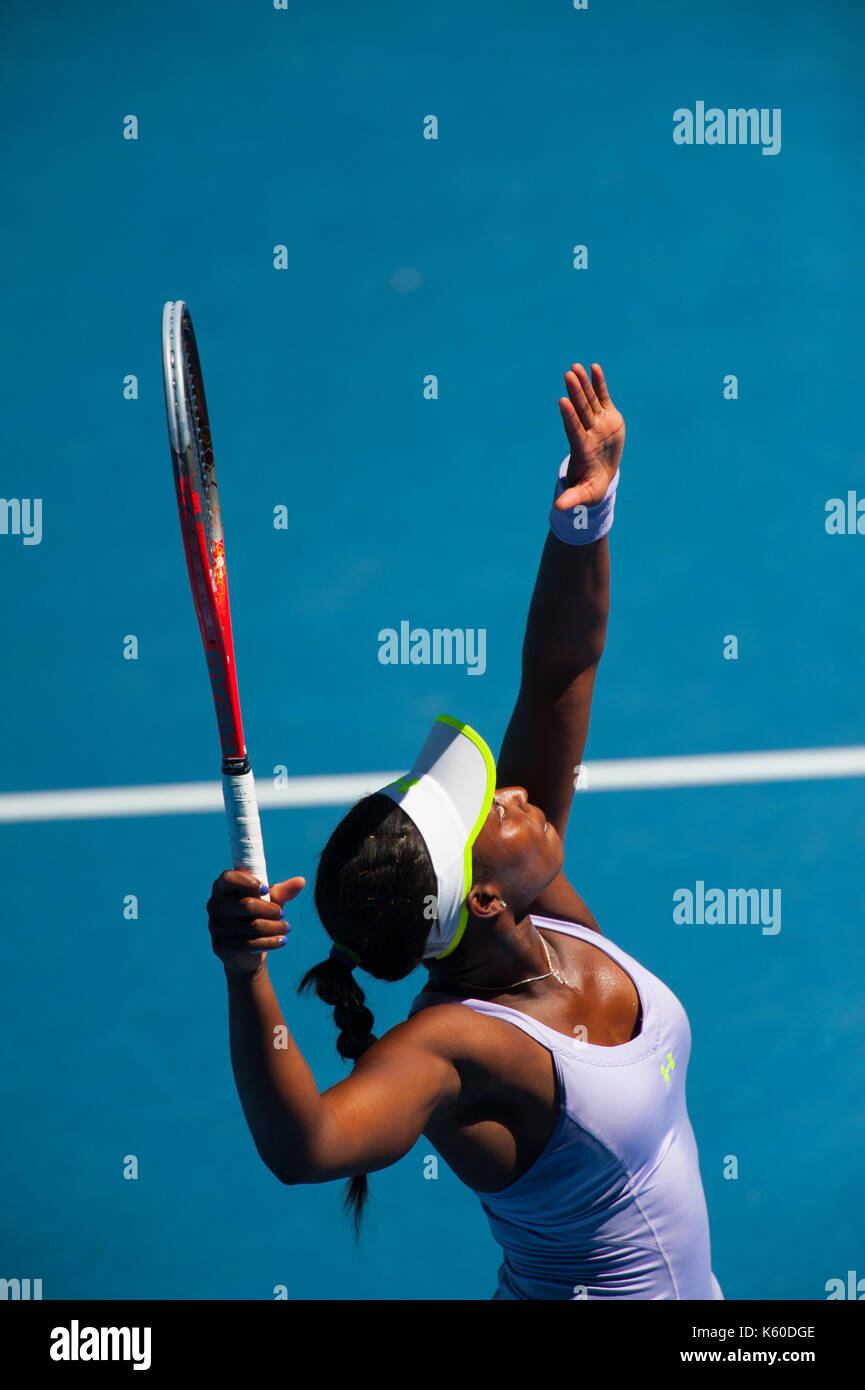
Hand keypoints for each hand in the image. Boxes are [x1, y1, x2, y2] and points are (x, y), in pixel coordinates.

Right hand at [207, 871, 305, 974]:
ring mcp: (215, 926)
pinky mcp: (221, 945)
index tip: (266, 890)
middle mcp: (214, 905)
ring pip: (252, 926)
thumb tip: (301, 881)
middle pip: (246, 905)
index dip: (249, 883)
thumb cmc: (257, 917)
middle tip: (283, 915)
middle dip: (271, 911)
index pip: (228, 878)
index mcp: (222, 888)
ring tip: (287, 928)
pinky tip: (283, 941)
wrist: (247, 952)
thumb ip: (283, 891)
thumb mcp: (271, 902)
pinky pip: (250, 943)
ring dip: (275, 927)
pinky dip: (271, 942)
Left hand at [556, 362, 624, 509]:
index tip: (562, 402)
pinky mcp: (608, 417)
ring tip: (576, 367)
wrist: (602, 476)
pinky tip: (594, 368)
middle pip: (581, 410)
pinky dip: (599, 384)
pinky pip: (603, 398)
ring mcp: (598, 423)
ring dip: (584, 384)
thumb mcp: (584, 495)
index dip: (569, 416)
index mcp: (582, 448)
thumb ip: (572, 498)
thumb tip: (558, 509)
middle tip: (568, 375)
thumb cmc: (591, 487)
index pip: (574, 429)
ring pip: (590, 401)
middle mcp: (588, 432)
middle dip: (575, 393)